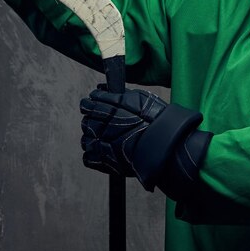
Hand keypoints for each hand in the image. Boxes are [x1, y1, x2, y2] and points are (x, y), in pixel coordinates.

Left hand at [80, 86, 211, 200]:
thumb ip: (120, 95)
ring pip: (85, 139)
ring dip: (92, 138)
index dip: (90, 104)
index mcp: (109, 108)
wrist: (164, 145)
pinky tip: (103, 152)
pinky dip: (93, 155)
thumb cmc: (156, 121)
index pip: (89, 103)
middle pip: (86, 121)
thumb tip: (104, 90)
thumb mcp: (140, 98)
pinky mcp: (104, 160)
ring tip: (104, 139)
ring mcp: (101, 144)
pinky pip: (88, 157)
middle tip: (102, 123)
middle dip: (92, 121)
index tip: (92, 105)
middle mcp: (102, 125)